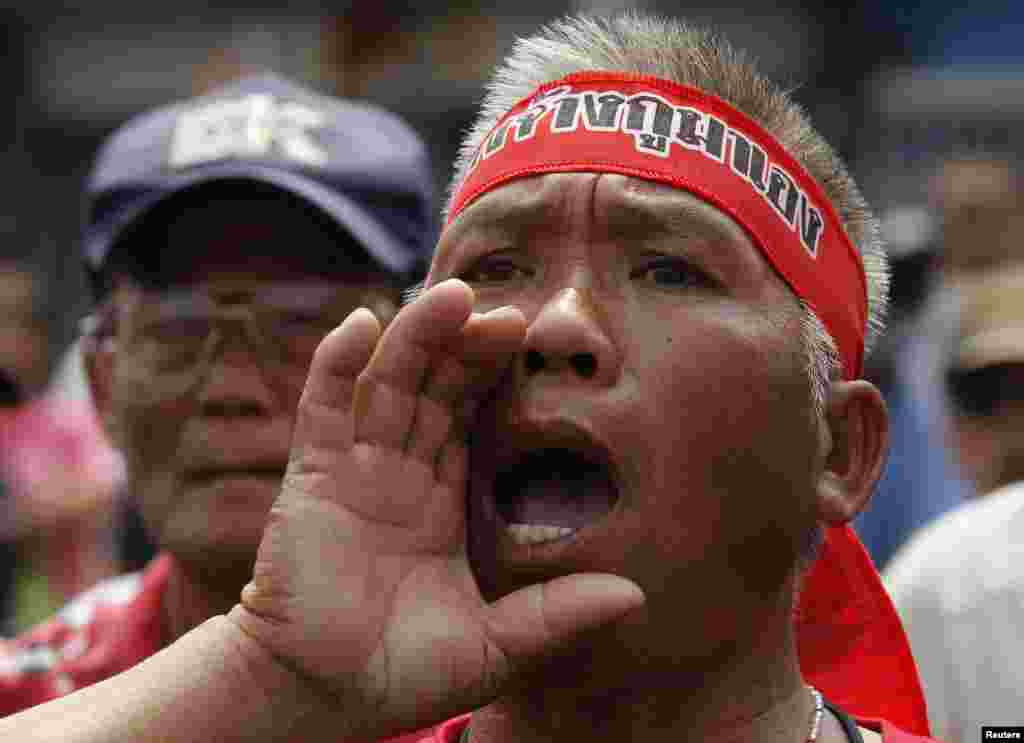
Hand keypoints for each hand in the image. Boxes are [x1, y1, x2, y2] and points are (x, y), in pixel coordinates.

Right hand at [230, 279, 643, 739]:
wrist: (319, 699)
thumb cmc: (402, 674)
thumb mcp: (495, 646)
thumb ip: (557, 616)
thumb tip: (636, 595)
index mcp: (444, 502)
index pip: (475, 421)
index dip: (498, 380)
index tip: (533, 344)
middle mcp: (401, 474)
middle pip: (436, 390)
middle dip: (468, 348)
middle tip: (507, 313)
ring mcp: (355, 470)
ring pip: (389, 384)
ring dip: (417, 337)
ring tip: (453, 297)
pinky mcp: (312, 477)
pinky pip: (324, 407)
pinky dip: (338, 363)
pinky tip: (363, 322)